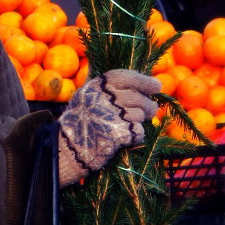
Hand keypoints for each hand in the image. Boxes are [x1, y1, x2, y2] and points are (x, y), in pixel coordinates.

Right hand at [58, 69, 158, 186]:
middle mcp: (104, 98)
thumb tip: (129, 75)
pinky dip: (137, 136)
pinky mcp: (117, 134)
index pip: (126, 77)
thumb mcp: (86, 95)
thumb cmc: (79, 122)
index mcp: (97, 86)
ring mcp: (111, 115)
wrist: (68, 149)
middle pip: (138, 98)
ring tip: (133, 124)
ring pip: (140, 115)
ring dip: (141, 121)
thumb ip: (104, 85)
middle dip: (149, 104)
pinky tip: (127, 138)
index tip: (157, 86)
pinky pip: (139, 131)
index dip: (143, 81)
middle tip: (153, 109)